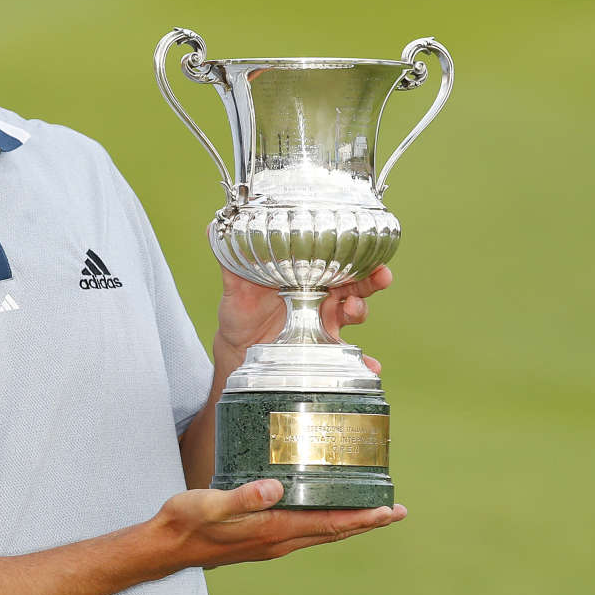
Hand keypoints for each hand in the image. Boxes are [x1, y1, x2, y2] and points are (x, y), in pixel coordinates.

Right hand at [153, 478, 405, 571]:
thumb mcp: (212, 504)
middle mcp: (279, 541)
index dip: (363, 518)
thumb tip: (276, 486)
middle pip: (334, 531)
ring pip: (321, 532)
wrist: (166, 547)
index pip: (330, 524)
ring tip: (372, 510)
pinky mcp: (262, 538)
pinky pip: (305, 530)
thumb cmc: (186, 522)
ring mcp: (271, 543)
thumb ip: (244, 496)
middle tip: (397, 510)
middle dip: (366, 521)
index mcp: (274, 531)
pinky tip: (324, 507)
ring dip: (349, 522)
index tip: (391, 510)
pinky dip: (325, 520)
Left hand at [215, 264, 393, 375]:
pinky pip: (348, 356)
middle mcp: (322, 296)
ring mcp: (325, 322)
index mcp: (306, 274)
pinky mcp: (323, 349)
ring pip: (354, 313)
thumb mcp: (235, 285)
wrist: (238, 349)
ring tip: (354, 311)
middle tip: (382, 276)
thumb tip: (213, 227)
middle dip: (371, 279)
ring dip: (361, 311)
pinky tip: (370, 367)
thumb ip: (230, 259)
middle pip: (355, 283)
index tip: (369, 251)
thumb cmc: (241, 310)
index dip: (355, 254)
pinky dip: (363, 363)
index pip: (336, 259)